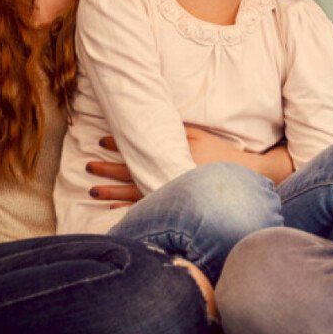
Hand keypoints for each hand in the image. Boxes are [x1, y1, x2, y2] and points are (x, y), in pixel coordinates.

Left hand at [86, 127, 270, 205]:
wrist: (244, 178)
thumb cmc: (220, 154)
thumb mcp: (198, 135)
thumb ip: (176, 130)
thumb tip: (152, 121)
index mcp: (170, 155)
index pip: (139, 150)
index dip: (119, 146)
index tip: (102, 141)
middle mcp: (166, 175)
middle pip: (131, 173)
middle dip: (108, 171)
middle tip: (88, 167)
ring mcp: (170, 193)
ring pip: (134, 194)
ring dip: (112, 193)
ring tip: (93, 192)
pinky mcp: (176, 207)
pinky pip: (148, 210)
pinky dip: (130, 211)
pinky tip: (115, 212)